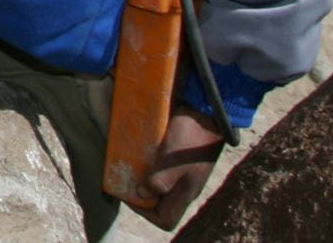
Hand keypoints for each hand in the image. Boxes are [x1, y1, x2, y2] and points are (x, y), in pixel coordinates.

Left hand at [132, 107, 224, 229]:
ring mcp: (184, 173)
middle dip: (140, 194)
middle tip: (126, 178)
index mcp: (185, 193)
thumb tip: (141, 195)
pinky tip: (139, 153)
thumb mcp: (171, 161)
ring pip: (160, 186)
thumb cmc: (189, 138)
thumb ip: (159, 181)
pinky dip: (150, 165)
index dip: (144, 213)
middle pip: (160, 204)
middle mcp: (184, 187)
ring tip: (129, 165)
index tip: (129, 194)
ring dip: (143, 178)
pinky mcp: (180, 159)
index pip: (164, 220)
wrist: (206, 114)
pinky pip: (162, 169)